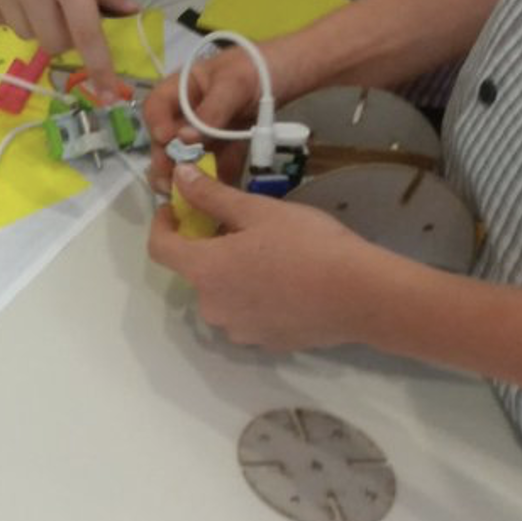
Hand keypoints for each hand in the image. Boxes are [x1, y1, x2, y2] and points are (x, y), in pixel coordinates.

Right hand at [142, 39, 259, 191]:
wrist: (297, 69)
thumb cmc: (260, 65)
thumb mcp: (234, 83)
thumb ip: (210, 111)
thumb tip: (183, 140)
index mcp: (182, 87)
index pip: (156, 107)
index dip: (156, 125)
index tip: (168, 142)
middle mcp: (189, 109)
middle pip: (168, 137)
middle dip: (168, 160)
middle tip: (171, 184)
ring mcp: (208, 126)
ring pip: (190, 154)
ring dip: (189, 175)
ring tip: (188, 197)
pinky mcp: (228, 140)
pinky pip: (219, 160)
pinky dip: (220, 176)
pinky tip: (223, 192)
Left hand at [147, 164, 389, 351]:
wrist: (362, 295)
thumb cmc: (307, 245)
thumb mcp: (258, 211)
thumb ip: (212, 196)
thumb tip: (180, 178)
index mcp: (204, 271)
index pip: (160, 248)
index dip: (162, 225)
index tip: (176, 209)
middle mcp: (212, 306)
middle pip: (196, 272)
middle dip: (209, 247)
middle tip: (240, 226)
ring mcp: (238, 329)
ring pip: (222, 294)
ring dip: (232, 274)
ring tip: (269, 255)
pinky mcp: (265, 342)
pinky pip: (248, 314)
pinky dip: (255, 296)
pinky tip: (286, 283)